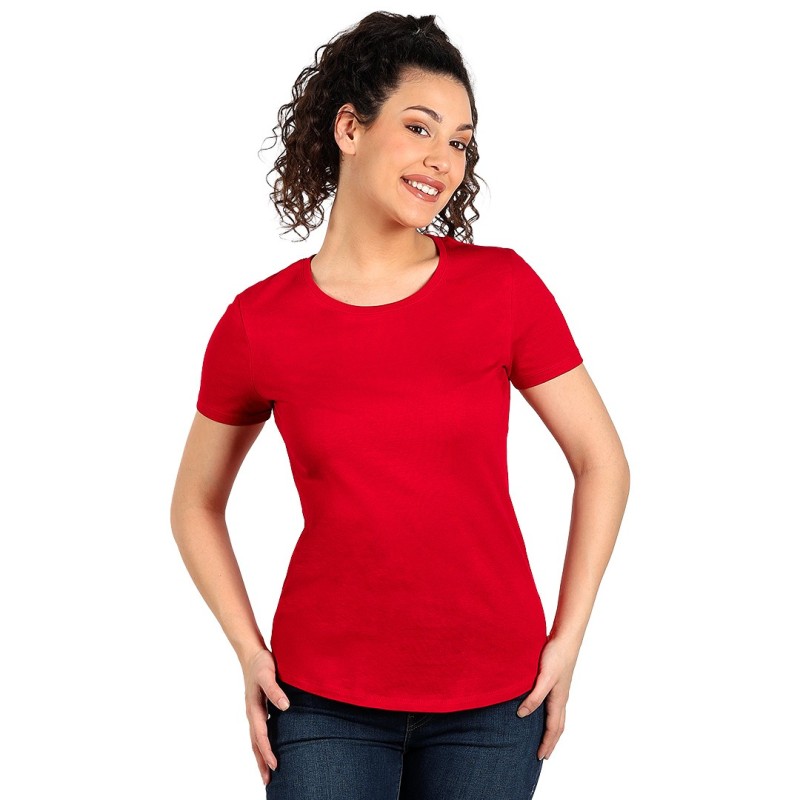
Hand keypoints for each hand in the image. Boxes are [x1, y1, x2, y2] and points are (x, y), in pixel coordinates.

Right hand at [241, 648, 290, 785]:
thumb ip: (275, 690)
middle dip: (261, 762)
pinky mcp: (258, 708)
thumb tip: (285, 707)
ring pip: (256, 739)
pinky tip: (269, 747)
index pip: (261, 735)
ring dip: (260, 755)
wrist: (252, 654)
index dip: (267, 751)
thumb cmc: (261, 663)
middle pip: (255, 743)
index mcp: (254, 708)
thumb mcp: (268, 674)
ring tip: (267, 772)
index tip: (275, 764)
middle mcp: (252, 713)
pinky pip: (259, 731)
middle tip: (267, 781)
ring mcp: (254, 712)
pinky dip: (262, 744)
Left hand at [516, 635, 579, 759]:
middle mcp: (561, 698)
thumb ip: (534, 696)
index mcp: (559, 700)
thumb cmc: (556, 656)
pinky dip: (549, 715)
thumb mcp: (544, 678)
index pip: (553, 729)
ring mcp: (559, 690)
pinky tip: (541, 710)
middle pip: (558, 726)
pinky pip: (553, 705)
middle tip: (543, 755)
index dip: (546, 743)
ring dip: (552, 730)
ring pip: (557, 716)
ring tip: (544, 738)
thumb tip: (521, 715)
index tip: (540, 757)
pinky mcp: (555, 681)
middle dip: (551, 742)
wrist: (565, 638)